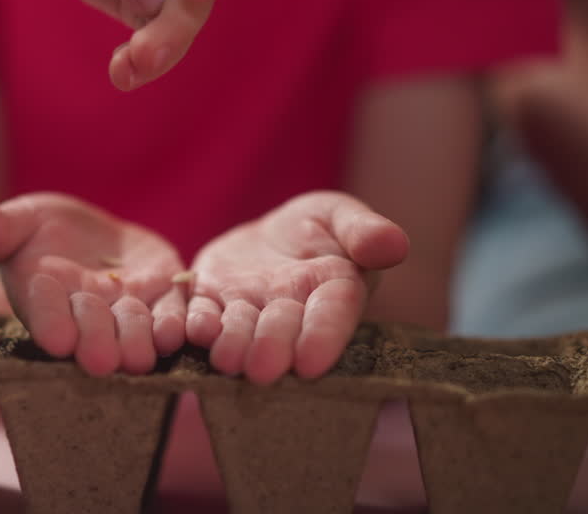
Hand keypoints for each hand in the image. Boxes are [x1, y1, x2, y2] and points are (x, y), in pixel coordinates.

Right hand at [0, 193, 185, 374]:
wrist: (87, 236)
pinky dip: (178, 325)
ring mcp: (128, 311)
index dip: (50, 323)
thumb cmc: (39, 231)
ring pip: (136, 331)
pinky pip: (175, 315)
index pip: (44, 312)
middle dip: (98, 342)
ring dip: (138, 342)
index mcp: (44, 298)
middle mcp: (86, 315)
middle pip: (93, 329)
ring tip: (139, 355)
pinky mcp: (164, 299)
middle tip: (102, 359)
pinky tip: (180, 332)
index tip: (56, 339)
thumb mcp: (17, 221)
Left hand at [185, 192, 407, 382]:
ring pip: (241, 329)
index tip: (312, 363)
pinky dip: (198, 324)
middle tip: (262, 371)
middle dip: (272, 349)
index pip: (332, 315)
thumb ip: (365, 230)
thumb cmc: (320, 227)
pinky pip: (204, 314)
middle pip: (282, 329)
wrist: (273, 234)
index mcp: (334, 291)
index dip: (323, 338)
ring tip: (227, 361)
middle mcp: (291, 310)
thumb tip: (394, 244)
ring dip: (233, 345)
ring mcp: (249, 309)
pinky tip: (193, 330)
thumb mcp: (343, 216)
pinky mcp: (213, 301)